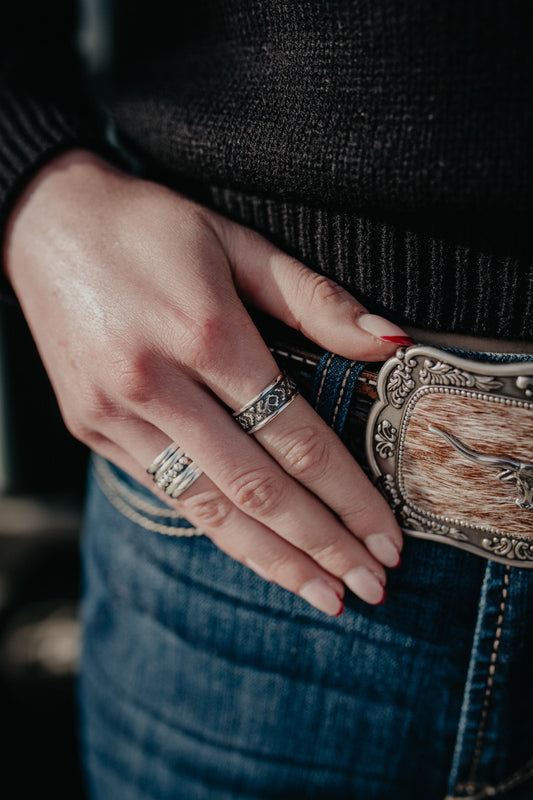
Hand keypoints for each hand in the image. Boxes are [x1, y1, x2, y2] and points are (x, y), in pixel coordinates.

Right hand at [4, 150, 407, 615]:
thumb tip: (392, 345)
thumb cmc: (150, 227)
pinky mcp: (90, 429)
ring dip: (271, 558)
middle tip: (372, 587)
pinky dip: (217, 530)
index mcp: (201, 332)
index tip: (387, 535)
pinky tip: (257, 555)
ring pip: (206, 507)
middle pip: (255, 487)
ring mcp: (114, 414)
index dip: (347, 494)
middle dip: (320, 544)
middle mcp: (155, 383)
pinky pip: (166, 491)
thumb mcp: (236, 240)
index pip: (293, 435)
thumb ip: (315, 298)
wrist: (43, 222)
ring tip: (323, 597)